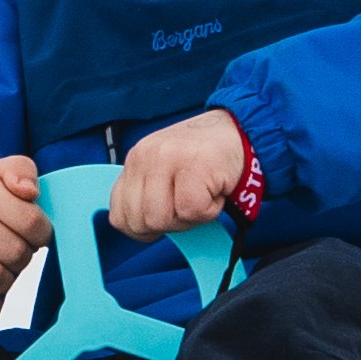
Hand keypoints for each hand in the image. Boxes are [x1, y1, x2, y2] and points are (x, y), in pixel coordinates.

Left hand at [101, 108, 257, 241]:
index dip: (142, 229)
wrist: (242, 130)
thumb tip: (143, 229)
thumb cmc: (206, 158)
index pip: (118, 215)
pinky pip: (191, 211)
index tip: (164, 220)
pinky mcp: (193, 166)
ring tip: (202, 196)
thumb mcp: (166, 171)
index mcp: (135, 160)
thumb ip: (148, 194)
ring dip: (188, 218)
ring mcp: (167, 159)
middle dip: (168, 225)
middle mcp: (145, 156)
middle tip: (189, 205)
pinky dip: (209, 212)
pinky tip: (215, 192)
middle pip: (139, 221)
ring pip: (161, 218)